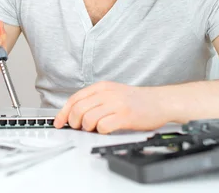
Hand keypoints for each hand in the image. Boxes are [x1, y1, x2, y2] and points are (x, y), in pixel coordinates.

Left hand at [53, 81, 168, 133]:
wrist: (160, 101)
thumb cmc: (136, 100)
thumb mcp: (113, 93)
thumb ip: (95, 100)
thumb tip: (74, 113)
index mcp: (102, 87)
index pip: (75, 98)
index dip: (63, 112)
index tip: (59, 122)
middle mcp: (107, 93)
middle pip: (78, 109)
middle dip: (74, 122)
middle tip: (79, 128)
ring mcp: (116, 104)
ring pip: (88, 118)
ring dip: (87, 128)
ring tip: (95, 128)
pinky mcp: (125, 116)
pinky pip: (103, 126)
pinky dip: (101, 131)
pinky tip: (106, 129)